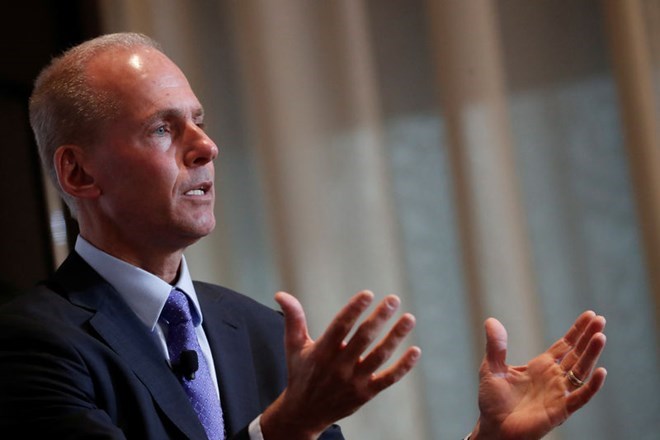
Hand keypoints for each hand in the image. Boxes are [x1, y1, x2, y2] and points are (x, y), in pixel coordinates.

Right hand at [260, 290, 420, 439]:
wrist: (304, 414)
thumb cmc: (301, 374)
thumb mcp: (293, 347)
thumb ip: (293, 318)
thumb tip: (281, 293)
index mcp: (321, 352)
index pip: (340, 327)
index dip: (354, 309)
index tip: (368, 294)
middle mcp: (338, 366)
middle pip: (362, 338)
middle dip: (379, 318)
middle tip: (393, 299)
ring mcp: (353, 381)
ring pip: (379, 356)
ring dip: (395, 337)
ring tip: (409, 318)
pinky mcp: (365, 394)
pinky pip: (387, 379)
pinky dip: (403, 367)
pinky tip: (415, 350)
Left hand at [471, 311, 606, 439]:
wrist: (493, 428)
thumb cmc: (492, 400)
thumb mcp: (491, 367)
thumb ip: (495, 346)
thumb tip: (491, 320)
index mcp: (540, 366)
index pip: (564, 345)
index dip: (577, 331)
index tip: (590, 315)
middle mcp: (553, 378)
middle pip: (576, 354)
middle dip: (588, 337)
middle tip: (600, 320)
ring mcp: (558, 394)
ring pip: (581, 372)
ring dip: (592, 355)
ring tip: (600, 337)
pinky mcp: (560, 410)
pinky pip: (580, 397)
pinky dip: (591, 386)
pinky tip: (601, 371)